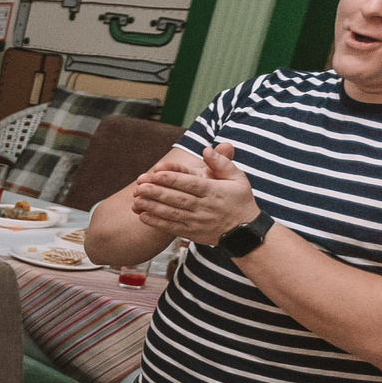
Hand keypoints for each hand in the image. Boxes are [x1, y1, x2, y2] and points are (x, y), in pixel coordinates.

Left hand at [133, 142, 258, 245]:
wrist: (245, 232)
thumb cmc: (240, 200)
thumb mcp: (238, 178)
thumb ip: (223, 163)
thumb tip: (207, 149)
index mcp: (215, 191)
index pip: (191, 184)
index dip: (174, 179)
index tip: (157, 173)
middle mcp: (205, 207)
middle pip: (178, 199)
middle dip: (158, 192)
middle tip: (140, 186)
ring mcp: (197, 221)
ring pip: (172, 213)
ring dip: (153, 207)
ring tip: (137, 200)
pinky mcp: (191, 233)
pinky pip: (172, 227)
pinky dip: (157, 223)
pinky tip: (142, 216)